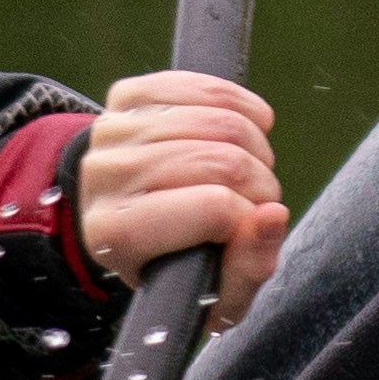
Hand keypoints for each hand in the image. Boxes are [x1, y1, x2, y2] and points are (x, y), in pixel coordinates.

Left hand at [73, 69, 288, 305]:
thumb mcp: (214, 293)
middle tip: (258, 198)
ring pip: (218, 119)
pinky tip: (246, 128)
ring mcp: (113, 130)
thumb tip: (273, 214)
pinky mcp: (127, 95)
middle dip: (259, 180)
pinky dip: (242, 106)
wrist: (128, 219)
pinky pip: (205, 86)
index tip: (249, 228)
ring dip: (255, 145)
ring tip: (250, 169)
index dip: (249, 215)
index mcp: (116, 235)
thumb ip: (248, 268)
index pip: (212, 208)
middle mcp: (105, 177)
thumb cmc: (177, 262)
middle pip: (219, 160)